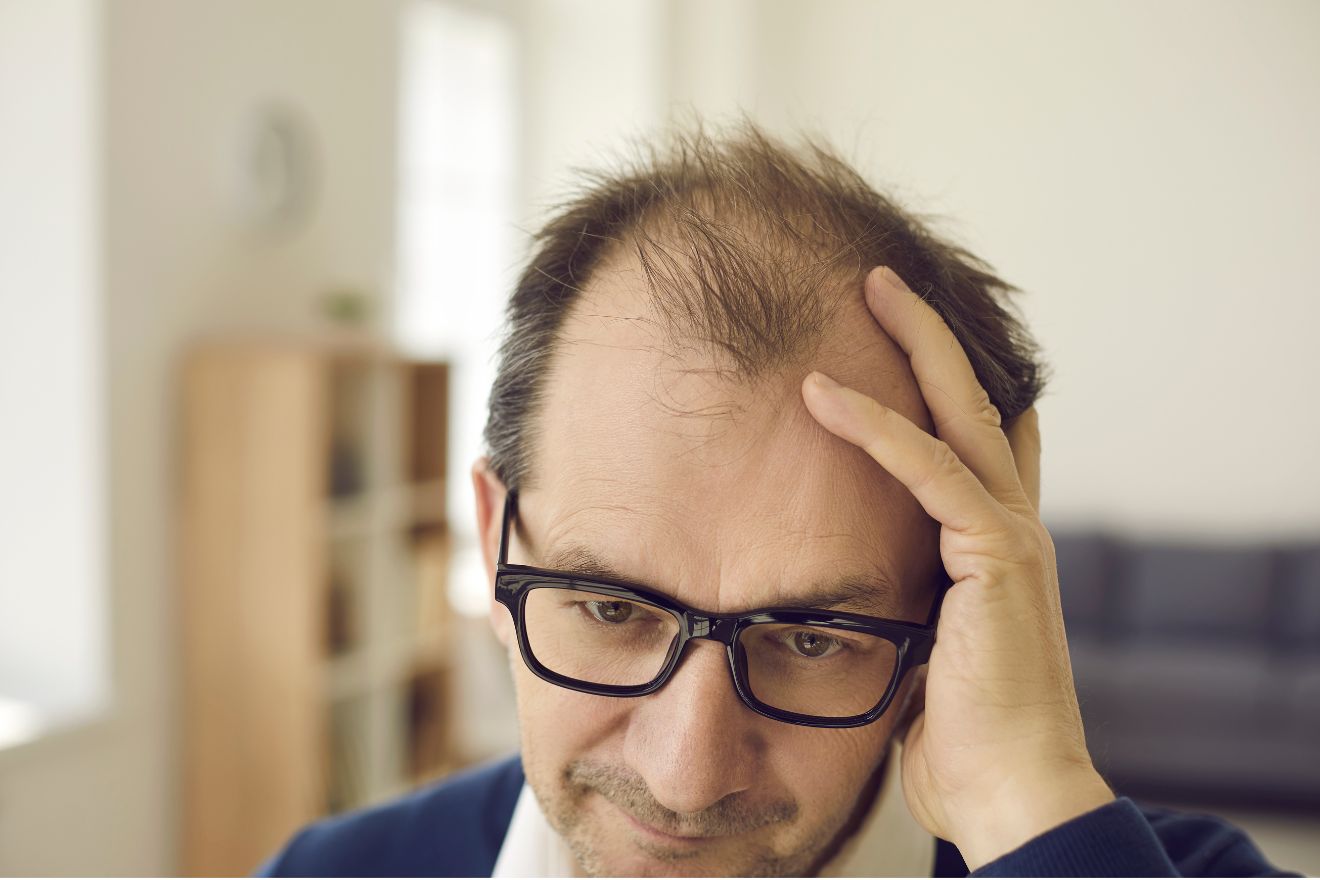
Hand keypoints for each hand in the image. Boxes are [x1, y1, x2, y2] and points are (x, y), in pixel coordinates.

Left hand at [800, 266, 1111, 869]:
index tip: (907, 343)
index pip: (982, 444)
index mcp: (998, 547)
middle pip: (977, 404)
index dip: (951, 386)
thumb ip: (901, 600)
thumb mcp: (921, 647)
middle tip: (884, 283)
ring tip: (869, 290)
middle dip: (931, 338)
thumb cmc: (960, 734)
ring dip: (913, 346)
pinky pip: (929, 470)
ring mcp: (1012, 536)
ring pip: (961, 414)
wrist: (1007, 792)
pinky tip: (825, 393)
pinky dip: (874, 428)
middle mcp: (1014, 527)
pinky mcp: (995, 555)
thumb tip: (847, 592)